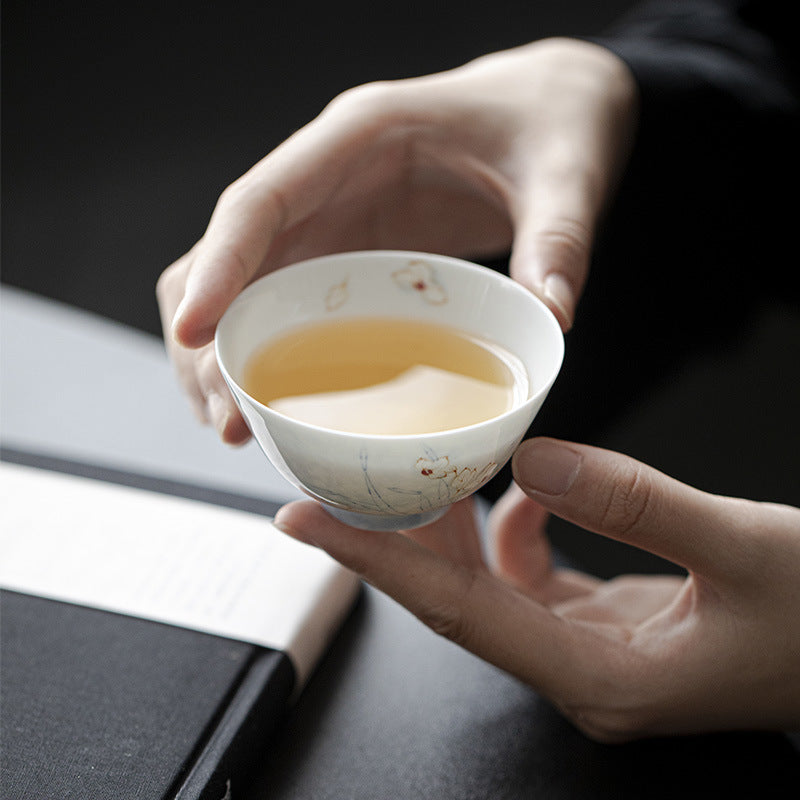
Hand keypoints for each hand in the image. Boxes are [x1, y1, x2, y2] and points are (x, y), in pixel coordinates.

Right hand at [156, 38, 637, 441]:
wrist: (551, 111)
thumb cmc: (548, 122)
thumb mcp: (567, 171)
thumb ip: (559, 237)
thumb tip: (552, 316)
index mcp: (360, 140)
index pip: (259, 202)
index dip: (217, 267)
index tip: (194, 332)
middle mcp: (328, 181)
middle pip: (231, 256)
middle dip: (212, 338)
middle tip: (229, 418)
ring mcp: (332, 220)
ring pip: (241, 285)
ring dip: (224, 355)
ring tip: (236, 426)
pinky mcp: (348, 254)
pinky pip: (282, 303)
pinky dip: (264, 354)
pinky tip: (273, 404)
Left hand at [273, 437, 799, 741]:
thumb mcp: (740, 546)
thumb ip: (634, 504)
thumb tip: (535, 460)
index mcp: (599, 677)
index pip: (455, 612)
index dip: (373, 564)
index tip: (307, 523)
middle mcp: (579, 673)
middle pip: (457, 601)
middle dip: (396, 538)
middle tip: (341, 477)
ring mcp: (588, 654)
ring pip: (489, 586)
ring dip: (455, 529)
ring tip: (424, 470)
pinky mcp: (603, 626)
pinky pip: (531, 576)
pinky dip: (514, 530)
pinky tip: (525, 490)